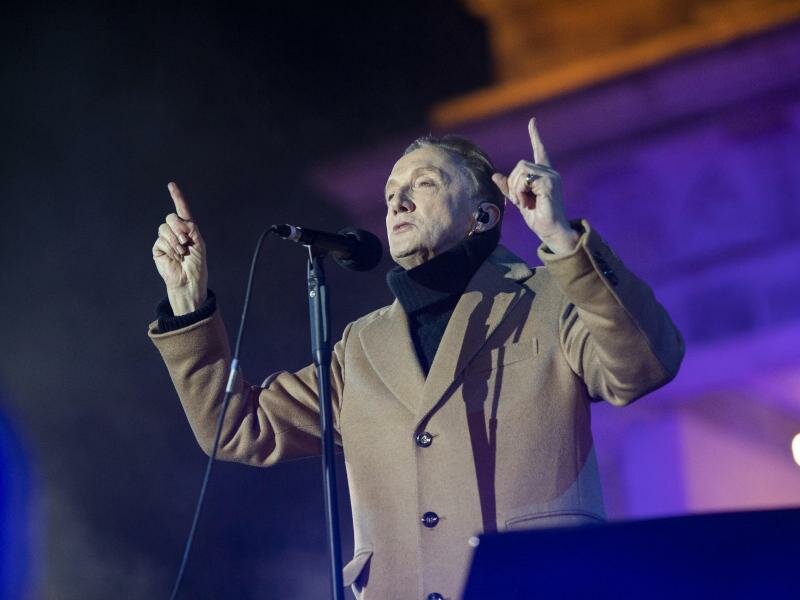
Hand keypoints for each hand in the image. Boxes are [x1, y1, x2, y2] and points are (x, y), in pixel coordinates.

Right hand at [152, 182, 207, 314]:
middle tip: (186, 241)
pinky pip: (161, 240)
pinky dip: (170, 247)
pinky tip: (175, 256)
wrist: (188, 280)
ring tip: (182, 251)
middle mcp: (176, 232)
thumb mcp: (199, 243)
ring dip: (175, 240)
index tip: (171, 185)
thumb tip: (181, 221)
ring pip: (164, 228)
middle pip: (171, 217)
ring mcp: (166, 240)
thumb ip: (191, 228)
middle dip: (179, 227)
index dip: (176, 197)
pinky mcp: (158, 248)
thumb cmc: (196, 264)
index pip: (182, 210)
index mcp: (188, 229)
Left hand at [491, 118, 578, 253]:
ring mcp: (552, 176)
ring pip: (521, 170)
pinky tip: (528, 203)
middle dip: (513, 183)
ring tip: (525, 202)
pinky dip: (520, 192)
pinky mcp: (550, 183)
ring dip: (516, 188)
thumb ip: (508, 187)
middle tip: (519, 200)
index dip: (535, 136)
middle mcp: (550, 172)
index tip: (532, 122)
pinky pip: (525, 179)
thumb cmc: (538, 217)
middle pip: (520, 165)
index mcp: (544, 175)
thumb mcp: (518, 200)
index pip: (540, 150)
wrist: (551, 231)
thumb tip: (495, 175)